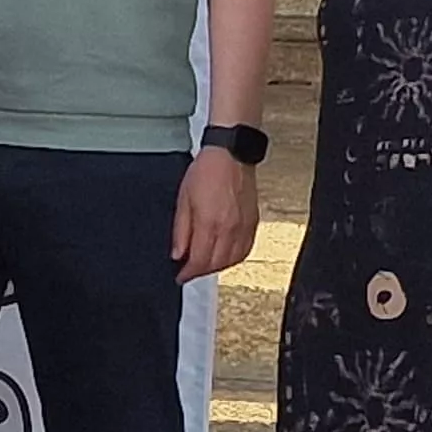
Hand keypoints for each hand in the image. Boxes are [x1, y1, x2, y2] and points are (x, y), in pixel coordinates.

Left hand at [173, 147, 261, 281]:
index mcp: (210, 223)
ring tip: (204, 266)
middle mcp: (230, 228)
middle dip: (201, 272)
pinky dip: (234, 259)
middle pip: (217, 264)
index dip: (188, 273)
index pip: (200, 260)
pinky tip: (225, 257)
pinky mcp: (253, 222)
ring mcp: (244, 226)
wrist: (231, 155)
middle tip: (189, 272)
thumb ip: (180, 230)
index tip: (179, 276)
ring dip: (217, 268)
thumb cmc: (206, 171)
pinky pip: (246, 250)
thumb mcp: (183, 200)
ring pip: (233, 260)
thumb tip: (178, 254)